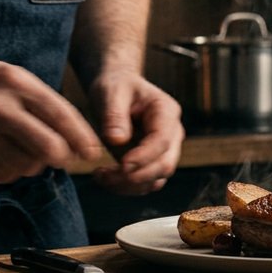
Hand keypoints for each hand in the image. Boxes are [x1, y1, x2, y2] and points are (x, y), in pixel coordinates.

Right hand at [0, 56, 105, 183]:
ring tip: (20, 147)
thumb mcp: (7, 75)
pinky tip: (1, 153)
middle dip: (63, 157)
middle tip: (63, 157)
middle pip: (50, 148)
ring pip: (28, 166)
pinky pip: (4, 176)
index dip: (82, 138)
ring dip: (33, 163)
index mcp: (14, 82)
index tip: (94, 152)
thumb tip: (73, 137)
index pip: (61, 115)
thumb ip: (39, 103)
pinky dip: (11, 170)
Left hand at [84, 69, 184, 194]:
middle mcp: (171, 134)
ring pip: (156, 180)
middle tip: (105, 174)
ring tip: (100, 175)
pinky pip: (144, 184)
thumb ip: (114, 115)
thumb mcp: (112, 92)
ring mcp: (164, 151)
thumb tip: (117, 140)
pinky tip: (103, 177)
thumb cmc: (116, 86)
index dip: (143, 156)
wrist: (116, 89)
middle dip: (135, 176)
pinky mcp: (151, 163)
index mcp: (166, 112)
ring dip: (128, 185)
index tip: (121, 164)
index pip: (162, 141)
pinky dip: (124, 187)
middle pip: (164, 165)